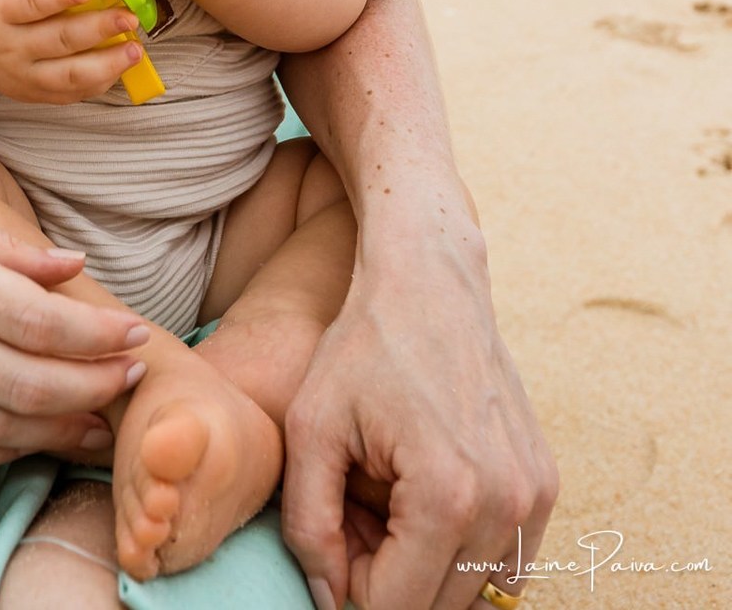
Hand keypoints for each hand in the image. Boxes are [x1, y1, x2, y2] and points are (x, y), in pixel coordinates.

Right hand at [0, 0, 147, 101]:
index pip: (28, 3)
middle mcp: (5, 47)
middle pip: (57, 41)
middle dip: (96, 30)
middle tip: (130, 15)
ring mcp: (19, 75)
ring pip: (68, 77)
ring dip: (106, 64)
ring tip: (136, 48)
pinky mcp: (32, 93)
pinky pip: (70, 94)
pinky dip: (99, 83)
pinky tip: (123, 65)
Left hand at [281, 219, 557, 609]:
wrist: (429, 280)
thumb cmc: (364, 347)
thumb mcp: (311, 429)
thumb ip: (310, 528)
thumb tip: (333, 600)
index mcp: (447, 496)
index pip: (396, 608)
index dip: (352, 587)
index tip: (337, 531)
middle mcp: (506, 504)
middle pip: (437, 605)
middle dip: (388, 576)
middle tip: (358, 511)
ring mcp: (536, 495)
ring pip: (473, 589)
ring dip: (427, 567)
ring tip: (391, 502)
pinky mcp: (547, 483)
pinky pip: (506, 561)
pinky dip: (465, 549)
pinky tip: (430, 497)